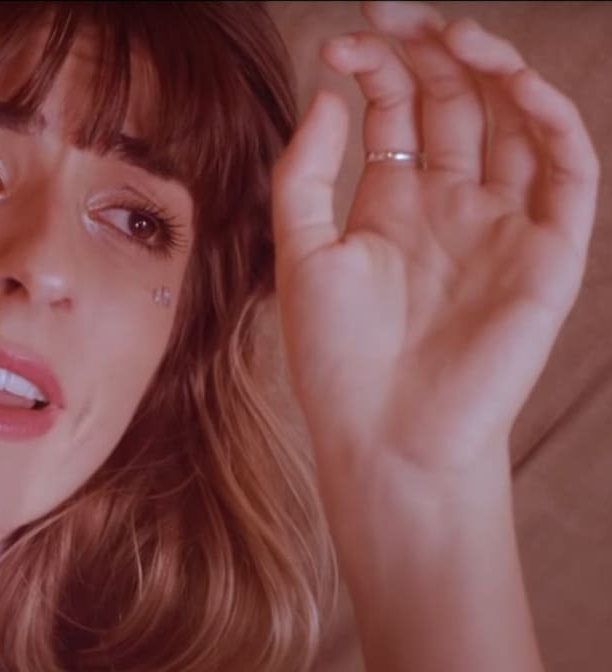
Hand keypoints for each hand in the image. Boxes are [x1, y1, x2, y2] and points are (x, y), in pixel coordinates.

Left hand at [271, 1, 599, 483]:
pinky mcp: (548, 250)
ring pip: (512, 122)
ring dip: (490, 69)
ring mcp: (502, 224)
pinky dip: (548, 119)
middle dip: (429, 51)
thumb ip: (307, 174)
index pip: (397, 112)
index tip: (338, 43)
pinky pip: (565, 169)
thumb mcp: (301, 253)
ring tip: (451, 33)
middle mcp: (451, 206)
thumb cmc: (336, 357)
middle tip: (395, 13)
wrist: (385, 434)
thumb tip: (329, 94)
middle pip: (455, 104)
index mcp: (393, 206)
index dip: (375, 69)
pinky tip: (509, 82)